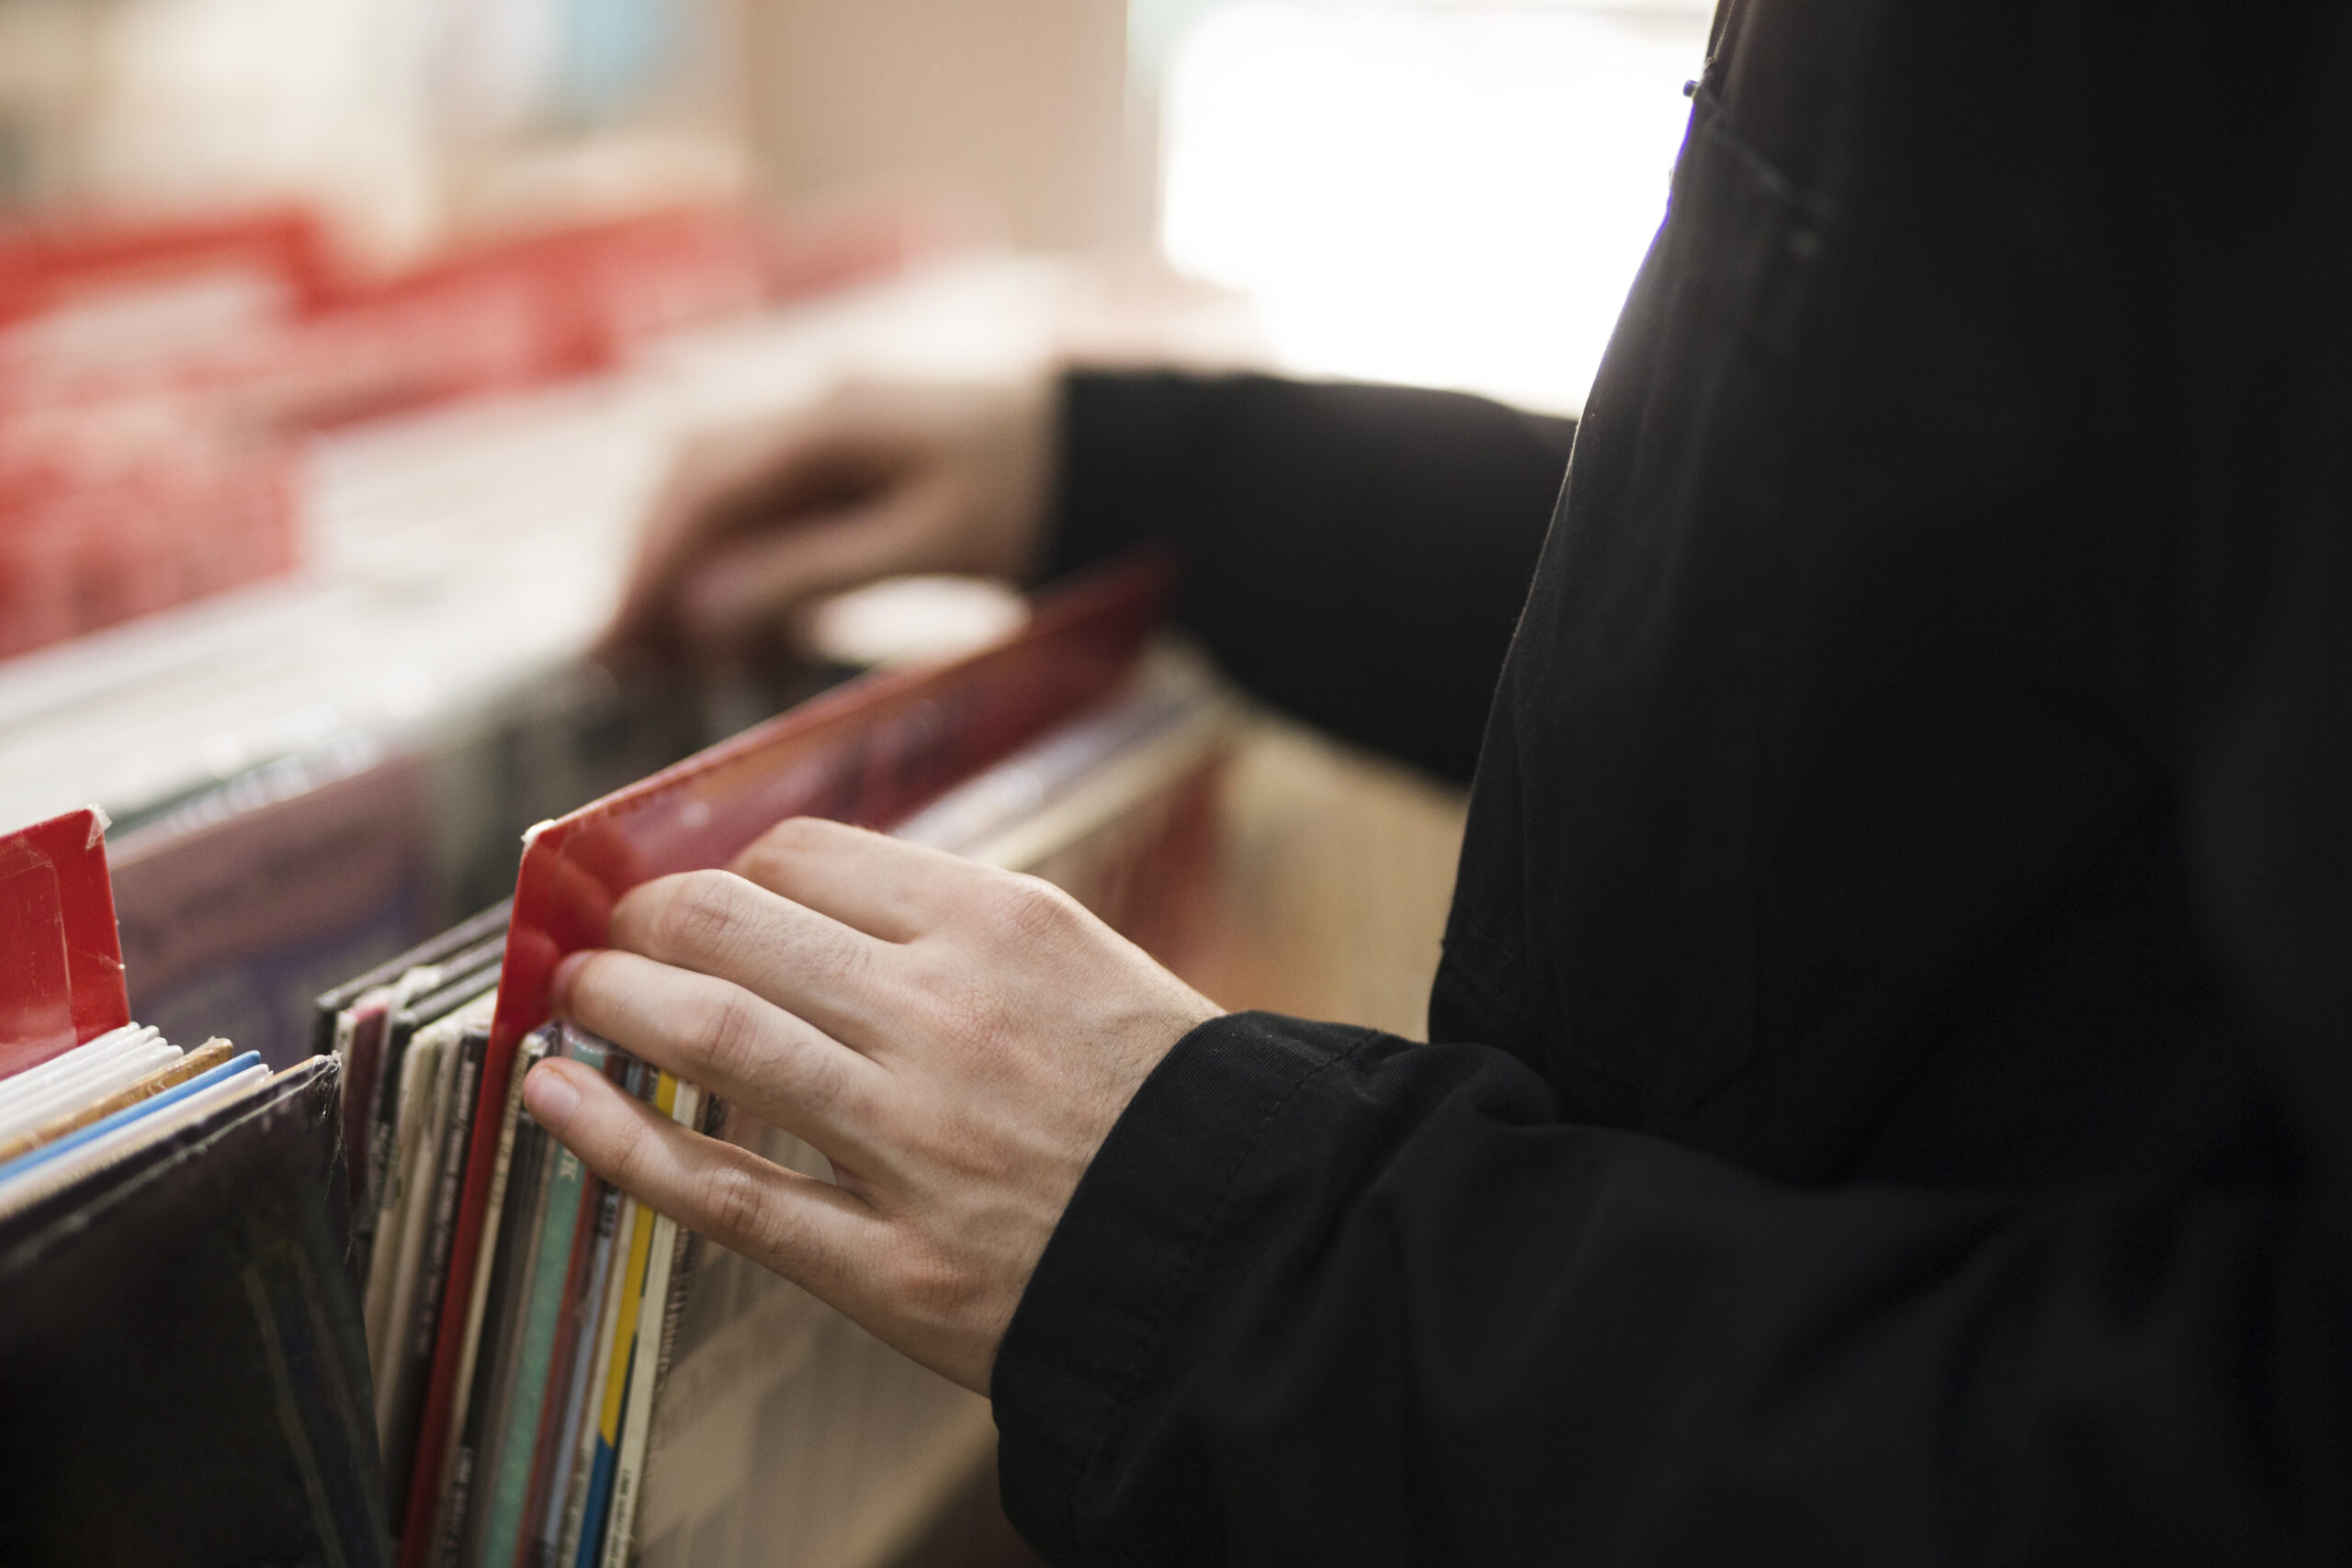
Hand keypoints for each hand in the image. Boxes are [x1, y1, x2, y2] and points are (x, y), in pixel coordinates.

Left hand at [520, 816, 1221, 1392]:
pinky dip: (615, 1141)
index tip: (699, 892)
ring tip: (571, 993)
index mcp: (1000, 925)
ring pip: (713, 1035)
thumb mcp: (1085, 960)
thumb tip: (811, 898)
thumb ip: (956, 926)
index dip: (729, 869)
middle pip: (734, 926)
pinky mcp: (889, 1261)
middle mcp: (944, 1014)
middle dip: (644, 919)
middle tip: (608, 933)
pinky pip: (723, 1191)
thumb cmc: (1168, 1098)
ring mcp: (910, 1138)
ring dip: (611, 1002)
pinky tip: (551, 1100)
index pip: (807, 857)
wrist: (1248, 1244)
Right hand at [608, 377, 1059, 656]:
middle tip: (619, 657)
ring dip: (690, 568)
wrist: (1109, 453)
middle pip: (697, 483)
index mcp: (830, 419)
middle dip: (654, 567)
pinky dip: (742, 567)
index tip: (614, 639)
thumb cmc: (1031, 492)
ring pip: (726, 496)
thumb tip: (699, 611)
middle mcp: (816, 413)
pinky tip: (736, 630)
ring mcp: (832, 433)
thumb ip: (813, 572)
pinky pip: (772, 510)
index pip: (704, 487)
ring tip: (660, 654)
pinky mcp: (853, 463)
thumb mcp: (929, 541)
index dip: (650, 565)